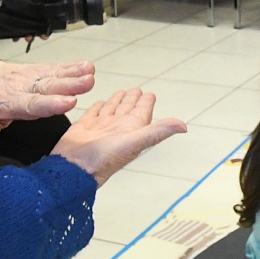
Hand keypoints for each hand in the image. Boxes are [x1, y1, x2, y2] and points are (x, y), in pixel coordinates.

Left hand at [0, 53, 94, 151]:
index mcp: (7, 101)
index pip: (30, 104)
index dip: (49, 104)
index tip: (69, 103)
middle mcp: (21, 87)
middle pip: (46, 86)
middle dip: (68, 85)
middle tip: (87, 83)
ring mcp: (29, 77)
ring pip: (52, 75)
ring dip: (73, 74)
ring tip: (91, 72)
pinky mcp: (35, 70)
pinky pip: (53, 68)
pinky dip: (70, 67)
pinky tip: (87, 66)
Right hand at [53, 88, 186, 184]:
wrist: (75, 168)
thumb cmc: (105, 158)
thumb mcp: (136, 142)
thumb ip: (158, 131)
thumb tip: (184, 126)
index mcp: (132, 128)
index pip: (143, 110)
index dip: (147, 101)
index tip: (149, 94)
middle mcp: (118, 126)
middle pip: (128, 107)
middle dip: (133, 98)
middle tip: (136, 90)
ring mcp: (101, 126)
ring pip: (112, 108)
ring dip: (117, 100)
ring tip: (121, 93)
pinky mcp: (84, 126)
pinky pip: (93, 112)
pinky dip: (98, 106)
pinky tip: (100, 103)